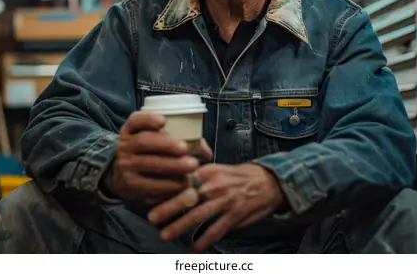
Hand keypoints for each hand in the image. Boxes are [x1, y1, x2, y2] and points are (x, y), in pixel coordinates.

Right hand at [109, 111, 212, 200]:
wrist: (122, 176)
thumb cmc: (148, 153)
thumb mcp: (154, 140)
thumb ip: (180, 139)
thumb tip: (206, 152)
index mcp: (131, 129)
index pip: (135, 119)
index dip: (149, 119)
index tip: (164, 120)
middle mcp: (125, 145)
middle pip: (144, 141)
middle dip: (167, 144)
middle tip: (186, 149)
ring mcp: (125, 165)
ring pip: (148, 163)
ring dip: (173, 165)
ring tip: (192, 166)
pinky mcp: (130, 185)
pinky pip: (150, 184)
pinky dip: (169, 184)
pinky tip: (182, 183)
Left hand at [147, 163, 284, 251]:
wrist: (268, 181)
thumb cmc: (238, 177)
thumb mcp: (217, 170)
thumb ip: (197, 177)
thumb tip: (173, 185)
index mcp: (207, 172)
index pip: (182, 180)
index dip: (165, 189)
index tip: (148, 197)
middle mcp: (214, 185)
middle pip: (187, 197)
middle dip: (167, 208)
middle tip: (151, 217)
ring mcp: (225, 201)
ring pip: (198, 216)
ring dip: (180, 226)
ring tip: (165, 235)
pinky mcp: (235, 215)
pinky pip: (216, 230)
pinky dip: (204, 240)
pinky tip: (194, 248)